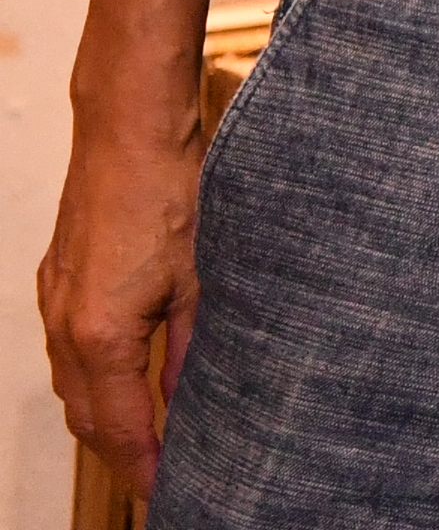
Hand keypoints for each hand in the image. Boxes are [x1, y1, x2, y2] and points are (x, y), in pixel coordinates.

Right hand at [38, 108, 201, 495]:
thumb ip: (193, 345)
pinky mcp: (57, 280)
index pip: (116, 426)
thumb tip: (194, 396)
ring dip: (101, 417)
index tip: (164, 490)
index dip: (140, 465)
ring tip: (143, 440)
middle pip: (85, 415)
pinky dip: (91, 377)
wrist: (128, 132)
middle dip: (117, 452)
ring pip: (71, 384)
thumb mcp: (201, 278)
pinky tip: (121, 380)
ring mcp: (54, 301)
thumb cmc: (170, 192)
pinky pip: (66, 350)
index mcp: (102, 335)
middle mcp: (65, 326)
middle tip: (157, 475)